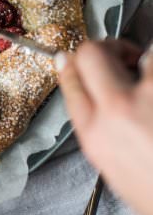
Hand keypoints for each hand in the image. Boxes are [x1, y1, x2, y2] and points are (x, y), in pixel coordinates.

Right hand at [57, 39, 152, 214]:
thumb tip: (87, 89)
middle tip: (124, 58)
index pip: (70, 79)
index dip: (72, 63)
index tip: (74, 57)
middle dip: (107, 48)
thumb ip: (96, 124)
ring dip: (150, 62)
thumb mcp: (112, 166)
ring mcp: (150, 97)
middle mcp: (117, 110)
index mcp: (94, 134)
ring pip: (145, 54)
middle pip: (92, 53)